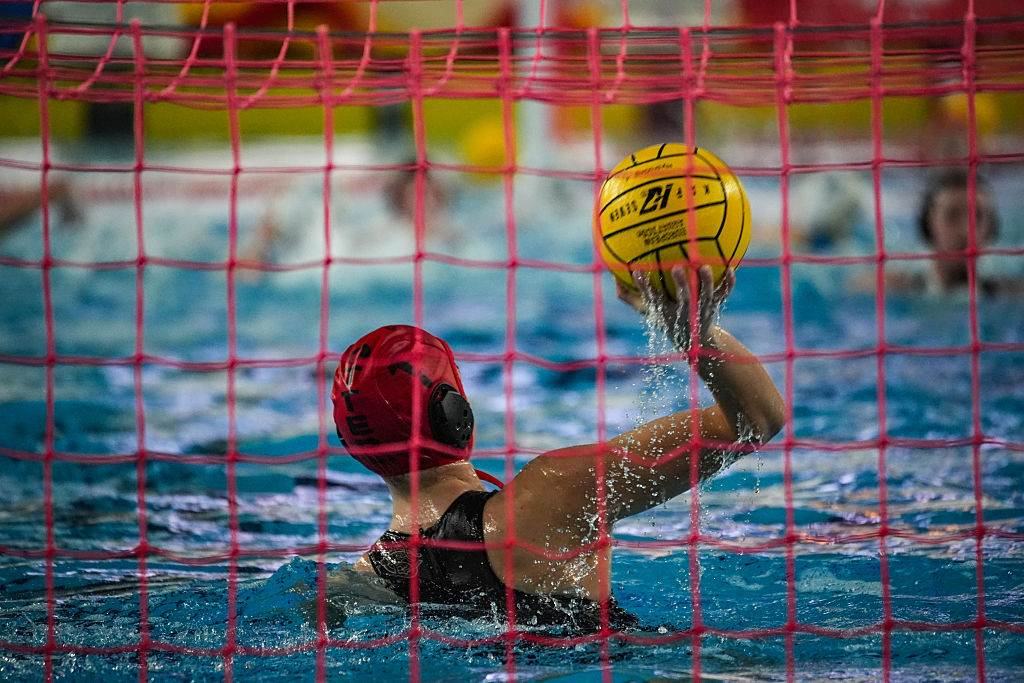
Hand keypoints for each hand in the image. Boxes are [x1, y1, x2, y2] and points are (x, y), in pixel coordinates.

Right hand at [617, 265, 734, 350]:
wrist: (695, 341)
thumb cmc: (666, 318)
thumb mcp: (647, 311)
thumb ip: (629, 296)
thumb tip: (612, 276)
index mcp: (665, 312)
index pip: (653, 299)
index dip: (645, 287)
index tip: (638, 270)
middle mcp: (683, 312)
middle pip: (683, 299)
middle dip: (680, 284)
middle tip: (677, 267)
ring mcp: (701, 310)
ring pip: (705, 297)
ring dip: (706, 283)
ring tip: (705, 267)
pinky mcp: (715, 306)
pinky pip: (723, 295)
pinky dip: (728, 284)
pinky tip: (731, 270)